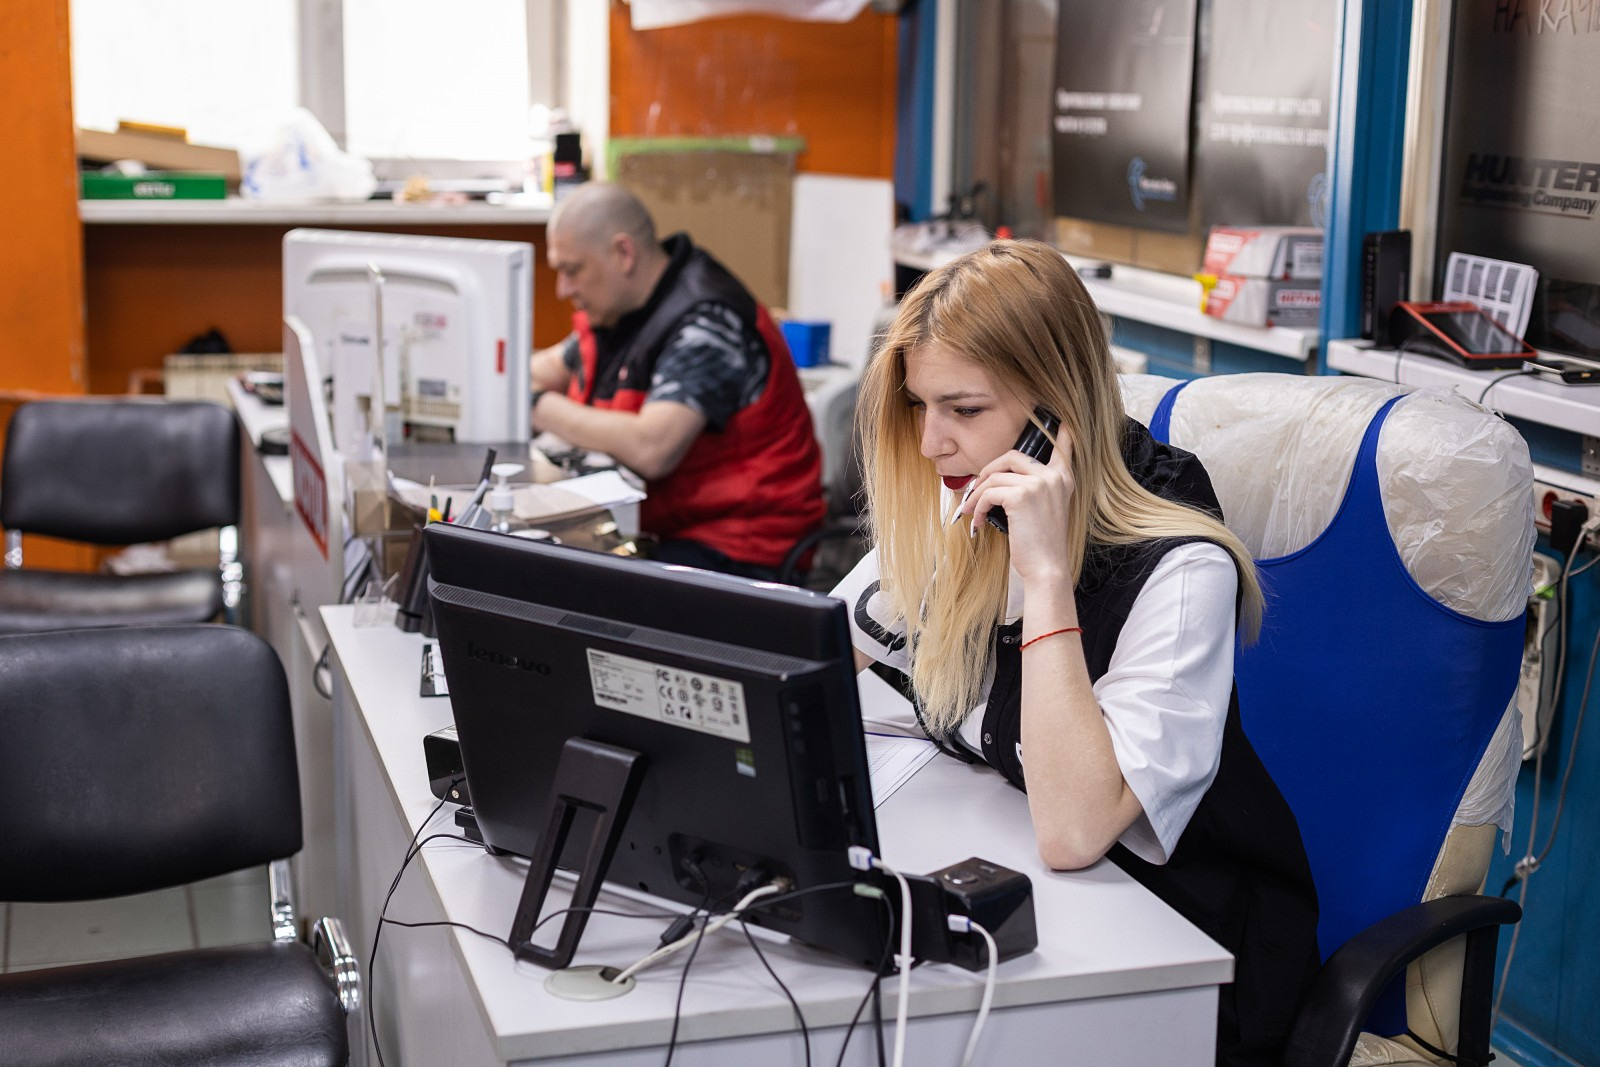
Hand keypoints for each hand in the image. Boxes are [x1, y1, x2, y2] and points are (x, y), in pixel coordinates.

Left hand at [964, 437, 1074, 582]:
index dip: (1060, 433)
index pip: (1064, 448)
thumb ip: (1034, 490)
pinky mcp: (1021, 496)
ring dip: (977, 495)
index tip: (1061, 421)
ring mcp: (1038, 484)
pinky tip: (979, 521)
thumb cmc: (1042, 545)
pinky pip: (989, 493)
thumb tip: (1001, 480)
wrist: (1046, 567)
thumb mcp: (1045, 511)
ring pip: (995, 477)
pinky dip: (978, 507)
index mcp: (1063, 480)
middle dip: (989, 470)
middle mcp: (1054, 477)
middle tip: (977, 489)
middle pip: (1012, 456)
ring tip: (973, 511)